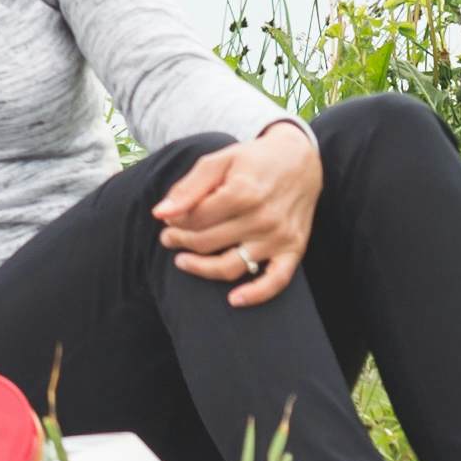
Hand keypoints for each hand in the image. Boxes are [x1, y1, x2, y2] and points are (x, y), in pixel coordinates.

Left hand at [154, 119, 322, 306]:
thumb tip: (160, 213)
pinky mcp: (294, 250)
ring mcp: (278, 237)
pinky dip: (256, 295)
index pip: (195, 219)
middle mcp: (262, 218)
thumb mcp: (219, 160)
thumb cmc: (254, 160)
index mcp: (242, 192)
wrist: (300, 159)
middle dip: (180, 241)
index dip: (175, 220)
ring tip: (182, 261)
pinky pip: (276, 281)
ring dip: (200, 268)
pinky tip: (234, 300)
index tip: (167, 218)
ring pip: (231, 265)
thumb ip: (189, 187)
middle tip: (168, 238)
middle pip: (207, 242)